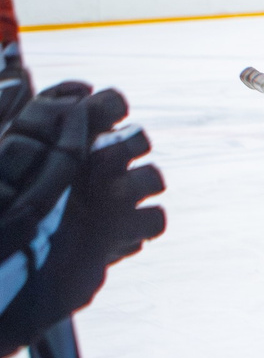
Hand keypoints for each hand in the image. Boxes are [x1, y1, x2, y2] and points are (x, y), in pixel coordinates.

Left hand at [22, 93, 165, 342]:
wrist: (10, 278)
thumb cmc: (5, 221)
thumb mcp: (7, 164)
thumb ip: (24, 122)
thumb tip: (36, 78)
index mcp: (68, 143)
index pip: (109, 105)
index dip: (110, 106)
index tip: (100, 114)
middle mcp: (94, 168)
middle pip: (138, 137)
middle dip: (126, 145)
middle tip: (98, 163)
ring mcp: (111, 201)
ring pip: (153, 176)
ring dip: (137, 183)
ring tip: (107, 200)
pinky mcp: (122, 235)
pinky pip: (156, 218)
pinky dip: (140, 224)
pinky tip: (109, 235)